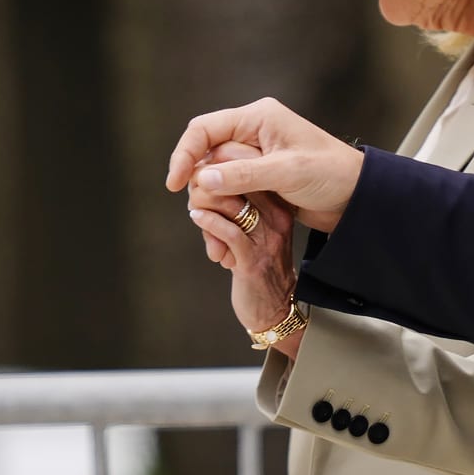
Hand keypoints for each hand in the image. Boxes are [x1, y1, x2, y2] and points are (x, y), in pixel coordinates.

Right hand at [167, 98, 363, 232]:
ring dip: (211, 202)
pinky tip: (224, 233)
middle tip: (200, 213)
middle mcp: (253, 133)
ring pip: (216, 176)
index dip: (184, 155)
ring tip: (214, 232)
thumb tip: (201, 179)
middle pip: (206, 155)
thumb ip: (244, 174)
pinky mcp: (261, 178)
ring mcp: (257, 156)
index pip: (204, 129)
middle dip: (199, 184)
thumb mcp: (288, 173)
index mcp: (257, 118)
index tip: (174, 184)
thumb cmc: (332, 174)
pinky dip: (225, 208)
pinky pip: (231, 190)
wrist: (359, 197)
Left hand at [187, 166, 301, 357]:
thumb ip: (236, 203)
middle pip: (239, 181)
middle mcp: (277, 217)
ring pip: (230, 203)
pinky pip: (227, 231)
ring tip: (194, 207)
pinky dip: (207, 221)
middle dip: (209, 183)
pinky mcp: (252, 260)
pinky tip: (197, 218)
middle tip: (195, 193)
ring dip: (203, 202)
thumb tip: (202, 179)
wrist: (274, 307)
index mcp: (279, 205)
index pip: (251, 169)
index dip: (220, 167)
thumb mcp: (253, 227)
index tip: (204, 177)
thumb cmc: (256, 262)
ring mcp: (267, 238)